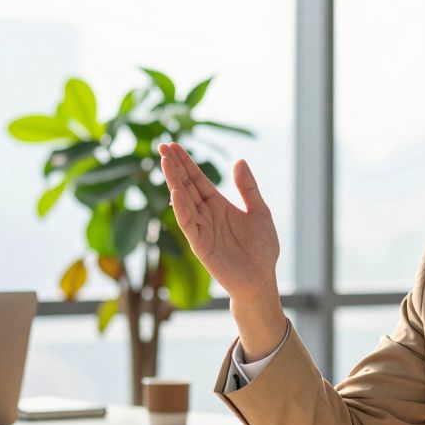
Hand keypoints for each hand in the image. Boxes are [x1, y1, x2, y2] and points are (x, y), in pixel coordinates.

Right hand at [159, 143, 285, 357]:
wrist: (262, 279)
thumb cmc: (261, 249)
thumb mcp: (260, 212)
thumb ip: (248, 188)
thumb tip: (240, 161)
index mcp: (218, 205)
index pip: (197, 179)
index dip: (186, 163)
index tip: (173, 145)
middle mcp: (206, 214)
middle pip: (186, 186)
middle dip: (174, 166)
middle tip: (162, 145)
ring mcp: (201, 229)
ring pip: (183, 201)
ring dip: (173, 182)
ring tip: (164, 162)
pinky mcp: (200, 245)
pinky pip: (188, 224)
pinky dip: (180, 208)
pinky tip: (175, 192)